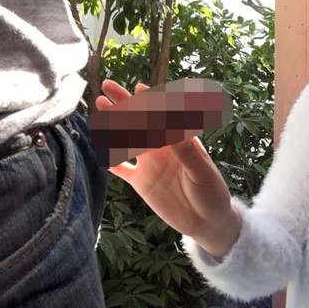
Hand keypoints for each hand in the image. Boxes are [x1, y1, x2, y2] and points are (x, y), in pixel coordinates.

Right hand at [95, 79, 241, 258]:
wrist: (207, 222)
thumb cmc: (212, 192)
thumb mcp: (202, 173)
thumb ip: (187, 153)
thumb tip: (174, 130)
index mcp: (179, 141)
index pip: (162, 116)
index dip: (151, 101)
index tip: (140, 88)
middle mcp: (161, 147)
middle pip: (139, 122)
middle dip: (124, 103)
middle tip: (108, 86)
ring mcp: (149, 163)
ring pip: (126, 139)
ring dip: (112, 123)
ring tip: (99, 105)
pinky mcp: (141, 182)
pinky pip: (120, 168)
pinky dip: (109, 159)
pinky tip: (96, 147)